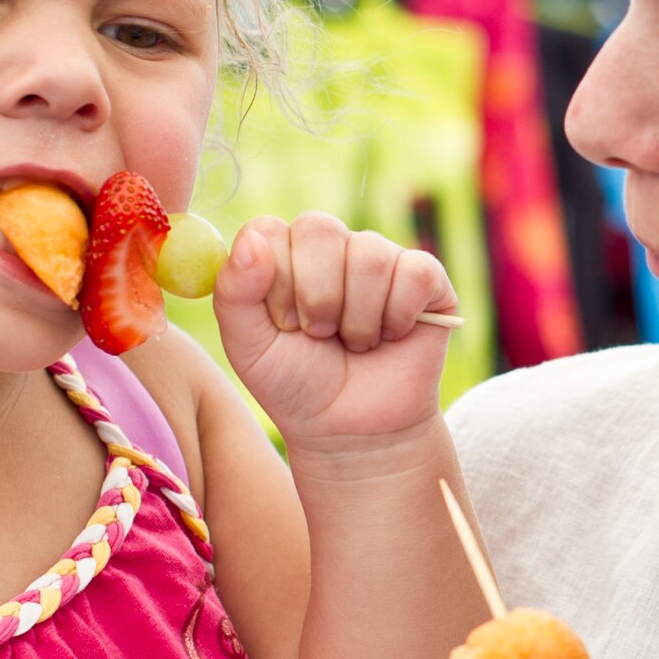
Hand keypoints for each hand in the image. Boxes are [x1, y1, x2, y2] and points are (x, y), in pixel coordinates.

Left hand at [212, 213, 456, 449]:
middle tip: (320, 335)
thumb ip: (234, 293)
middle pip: (319, 229)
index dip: (276, 281)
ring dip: (358, 318)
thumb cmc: (296, 384)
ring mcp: (379, 257)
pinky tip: (390, 336)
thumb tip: (252, 242)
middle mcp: (332, 246)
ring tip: (355, 344)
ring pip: (369, 255)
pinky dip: (398, 317)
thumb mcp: (248, 347)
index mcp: (284, 253)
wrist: (351, 430)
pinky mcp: (425, 277)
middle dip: (317, 297)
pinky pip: (415, 273)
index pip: (269, 230)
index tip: (285, 325)